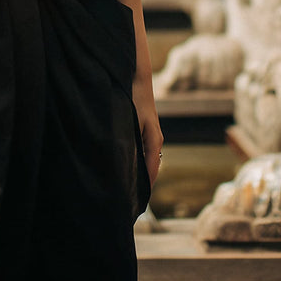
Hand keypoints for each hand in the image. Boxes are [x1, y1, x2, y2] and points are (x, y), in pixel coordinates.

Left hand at [132, 71, 163, 188]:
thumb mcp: (131, 122)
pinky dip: (136, 161)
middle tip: (129, 199)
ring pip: (146, 160)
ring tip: (126, 188)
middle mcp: (155, 141)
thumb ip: (131, 142)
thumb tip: (126, 161)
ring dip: (138, 172)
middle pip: (150, 167)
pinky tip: (125, 165)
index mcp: (154, 141)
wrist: (138, 79)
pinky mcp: (145, 130)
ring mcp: (151, 135)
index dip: (145, 186)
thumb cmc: (134, 99)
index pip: (152, 170)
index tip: (137, 201)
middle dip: (141, 182)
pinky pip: (142, 151)